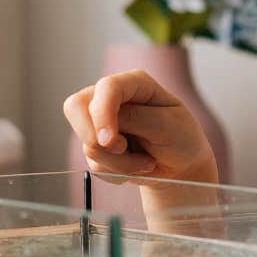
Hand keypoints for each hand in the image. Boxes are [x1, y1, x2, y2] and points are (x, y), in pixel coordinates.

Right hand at [63, 69, 218, 182]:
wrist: (180, 166)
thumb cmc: (181, 139)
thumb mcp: (169, 126)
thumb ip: (137, 120)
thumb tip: (104, 128)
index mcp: (134, 83)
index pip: (106, 88)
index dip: (102, 113)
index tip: (109, 141)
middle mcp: (111, 97)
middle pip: (75, 108)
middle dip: (97, 139)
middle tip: (124, 150)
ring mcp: (100, 121)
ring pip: (87, 144)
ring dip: (119, 163)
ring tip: (145, 162)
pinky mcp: (96, 145)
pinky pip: (93, 165)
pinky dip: (116, 173)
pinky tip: (135, 167)